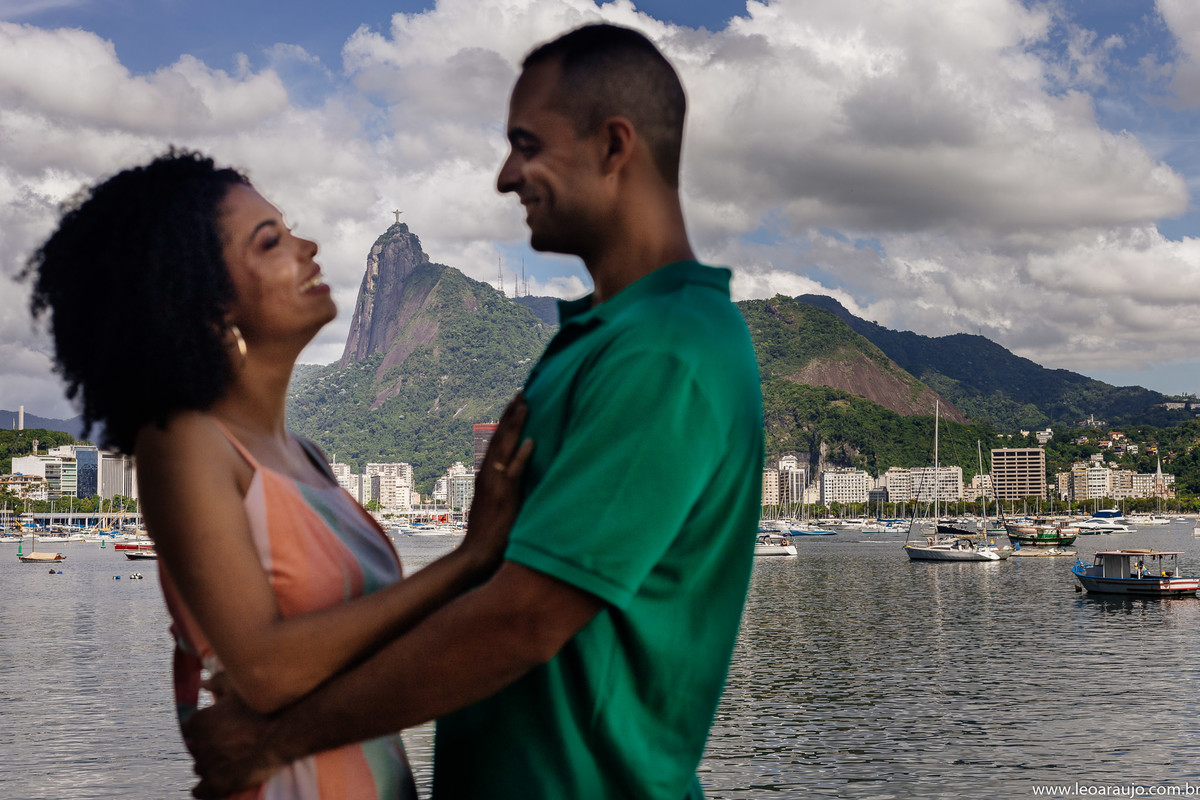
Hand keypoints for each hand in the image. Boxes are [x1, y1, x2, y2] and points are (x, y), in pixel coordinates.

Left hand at [182, 690, 287, 798]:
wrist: (284, 732)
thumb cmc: (262, 707)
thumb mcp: (239, 688)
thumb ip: (217, 682)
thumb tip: (202, 682)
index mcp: (199, 721)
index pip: (189, 729)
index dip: (204, 729)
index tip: (219, 729)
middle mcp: (198, 744)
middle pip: (195, 749)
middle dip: (207, 746)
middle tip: (229, 743)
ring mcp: (207, 765)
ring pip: (200, 768)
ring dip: (211, 765)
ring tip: (231, 760)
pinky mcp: (216, 784)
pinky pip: (200, 791)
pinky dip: (205, 789)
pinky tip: (217, 782)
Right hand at [463, 392, 533, 574]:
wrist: (475, 557)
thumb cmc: (490, 536)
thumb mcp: (497, 507)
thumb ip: (505, 492)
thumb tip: (517, 483)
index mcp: (487, 477)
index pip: (497, 442)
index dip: (506, 422)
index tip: (516, 403)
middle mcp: (488, 477)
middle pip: (499, 438)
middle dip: (511, 414)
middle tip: (522, 392)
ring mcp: (495, 487)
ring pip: (504, 449)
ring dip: (515, 426)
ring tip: (526, 404)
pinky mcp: (503, 499)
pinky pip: (513, 475)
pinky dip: (521, 458)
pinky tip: (531, 442)